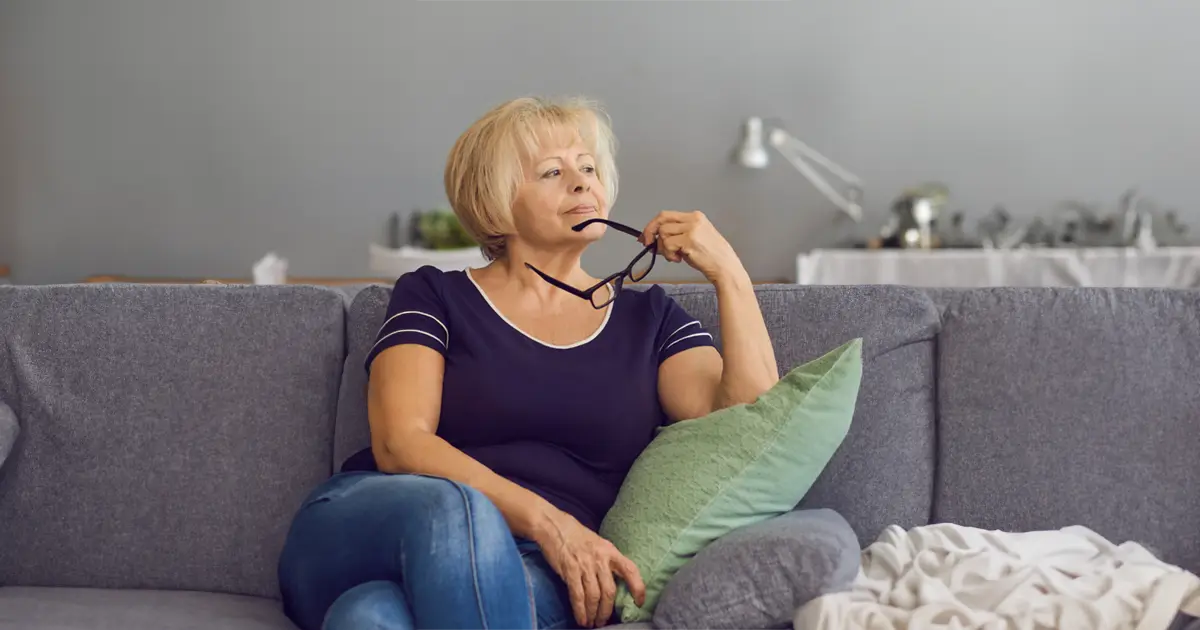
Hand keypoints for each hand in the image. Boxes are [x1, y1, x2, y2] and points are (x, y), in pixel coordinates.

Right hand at [534, 509, 645, 626]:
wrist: (553, 525)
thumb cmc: (576, 536)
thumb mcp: (599, 544)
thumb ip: (607, 561)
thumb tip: (614, 582)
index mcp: (610, 551)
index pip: (630, 570)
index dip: (638, 587)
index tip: (640, 602)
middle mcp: (600, 558)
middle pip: (609, 591)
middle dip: (607, 611)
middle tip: (604, 621)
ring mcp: (585, 564)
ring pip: (594, 596)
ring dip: (593, 614)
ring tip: (591, 623)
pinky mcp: (570, 570)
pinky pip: (578, 595)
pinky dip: (580, 611)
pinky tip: (581, 619)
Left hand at [640, 211, 747, 284]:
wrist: (725, 267)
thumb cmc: (710, 257)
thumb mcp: (693, 240)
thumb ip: (675, 236)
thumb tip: (653, 239)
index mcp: (695, 216)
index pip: (667, 215)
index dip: (653, 225)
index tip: (646, 236)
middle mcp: (693, 219)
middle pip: (662, 219)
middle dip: (650, 231)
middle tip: (646, 244)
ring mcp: (692, 229)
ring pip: (663, 233)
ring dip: (664, 248)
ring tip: (675, 256)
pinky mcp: (689, 240)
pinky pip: (667, 244)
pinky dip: (668, 254)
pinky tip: (679, 259)